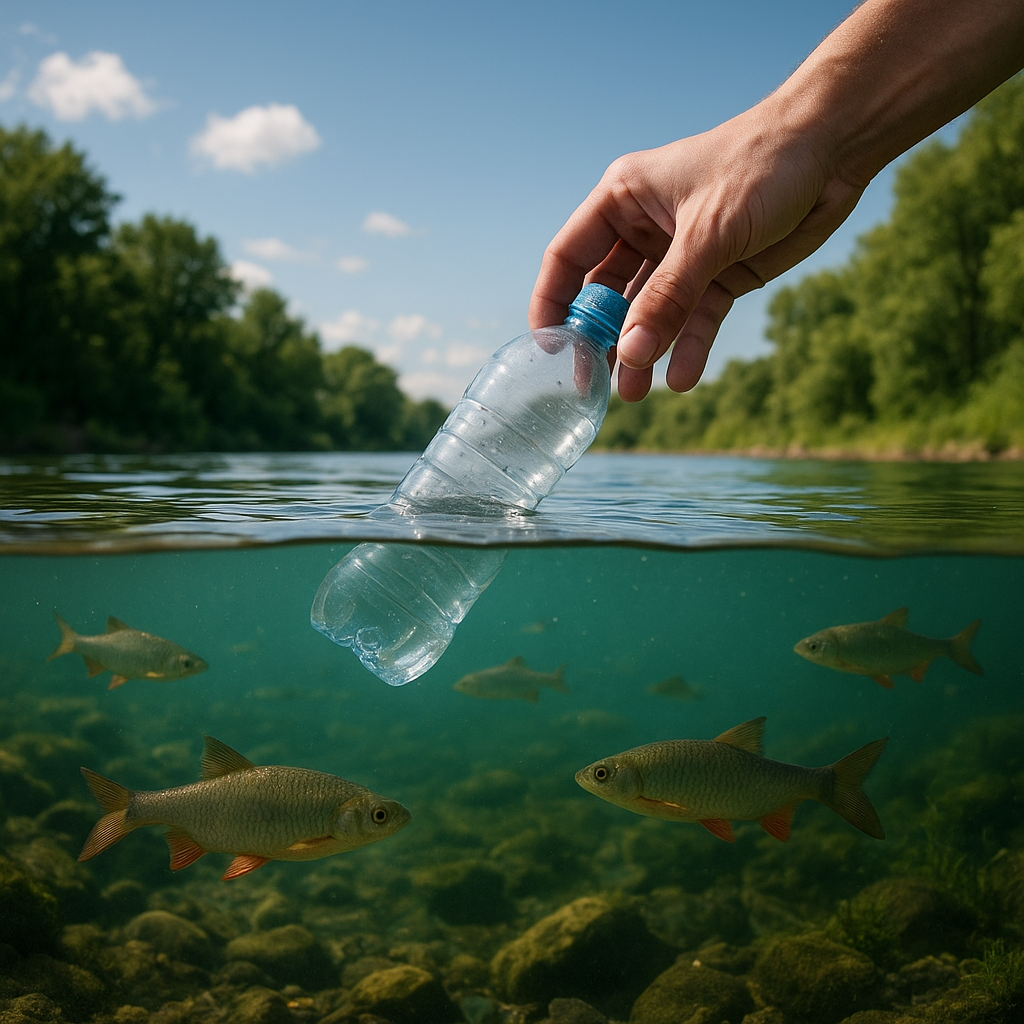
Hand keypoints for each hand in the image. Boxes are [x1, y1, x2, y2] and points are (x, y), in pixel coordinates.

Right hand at [529, 101, 865, 401]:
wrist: (835, 149)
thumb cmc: (763, 165)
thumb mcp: (708, 234)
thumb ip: (669, 297)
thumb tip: (632, 354)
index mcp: (623, 200)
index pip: (568, 257)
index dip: (553, 303)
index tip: (549, 348)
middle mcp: (645, 229)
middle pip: (606, 295)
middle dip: (602, 340)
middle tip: (594, 383)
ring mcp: (681, 255)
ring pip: (650, 314)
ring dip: (643, 353)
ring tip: (636, 394)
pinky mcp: (719, 274)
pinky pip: (695, 319)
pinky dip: (689, 347)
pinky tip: (684, 378)